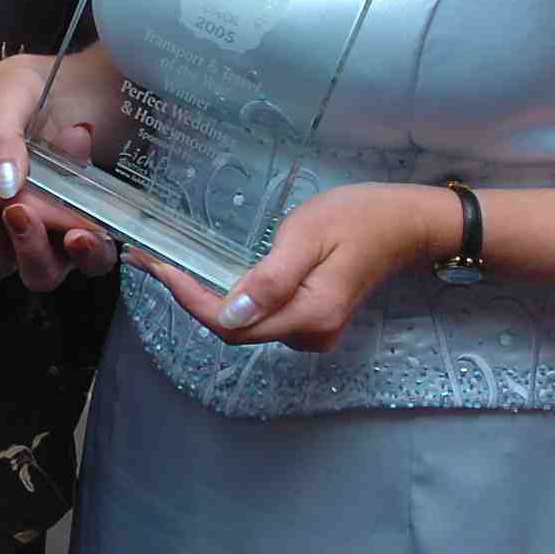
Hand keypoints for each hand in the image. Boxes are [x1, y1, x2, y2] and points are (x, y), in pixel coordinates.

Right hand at [0, 56, 116, 291]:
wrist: (91, 83)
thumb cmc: (38, 87)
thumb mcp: (9, 93)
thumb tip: (1, 184)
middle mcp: (6, 219)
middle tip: (11, 207)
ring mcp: (49, 231)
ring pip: (33, 273)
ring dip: (34, 252)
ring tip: (44, 217)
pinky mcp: (88, 232)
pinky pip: (90, 264)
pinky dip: (86, 253)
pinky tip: (83, 232)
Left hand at [129, 183, 455, 352]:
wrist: (404, 224)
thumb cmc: (357, 218)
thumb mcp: (308, 236)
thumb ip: (270, 278)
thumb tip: (230, 312)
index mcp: (309, 315)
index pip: (230, 323)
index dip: (187, 298)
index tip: (154, 268)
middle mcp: (309, 335)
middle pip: (233, 329)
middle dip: (188, 297)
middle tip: (150, 261)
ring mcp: (312, 332)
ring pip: (244, 325)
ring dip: (206, 298)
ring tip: (171, 264)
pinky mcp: (310, 321)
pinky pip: (260, 317)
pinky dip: (232, 298)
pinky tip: (211, 273)